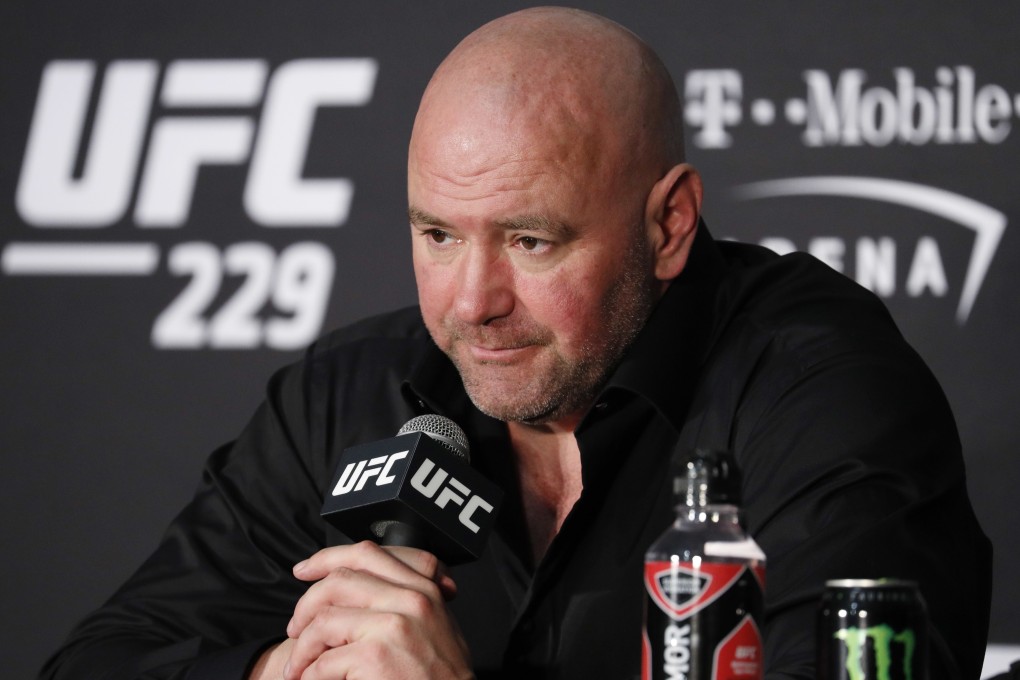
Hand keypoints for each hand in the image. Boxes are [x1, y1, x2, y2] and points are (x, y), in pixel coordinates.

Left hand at [282, 541, 471, 679]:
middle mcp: (410, 599)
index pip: (367, 554)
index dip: (327, 558)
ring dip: (302, 648)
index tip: (304, 570)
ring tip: (299, 666)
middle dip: (306, 605)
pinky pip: (323, 662)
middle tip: (295, 628)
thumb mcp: (435, 623)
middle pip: (338, 581)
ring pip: (324, 622)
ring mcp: (393, 626)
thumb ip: (405, 598)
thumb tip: (359, 586)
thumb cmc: (441, 676)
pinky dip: (310, 675)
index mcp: (421, 587)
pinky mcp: (376, 657)